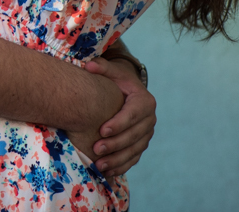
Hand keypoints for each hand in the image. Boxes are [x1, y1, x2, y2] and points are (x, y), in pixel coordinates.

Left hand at [84, 56, 156, 175]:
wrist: (127, 91)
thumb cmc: (116, 81)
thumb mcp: (112, 72)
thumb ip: (102, 67)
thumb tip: (89, 65)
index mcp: (144, 101)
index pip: (133, 114)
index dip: (119, 123)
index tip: (102, 130)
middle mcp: (149, 119)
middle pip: (134, 135)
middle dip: (115, 144)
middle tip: (96, 149)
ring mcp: (146, 134)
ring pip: (134, 150)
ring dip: (117, 159)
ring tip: (99, 165)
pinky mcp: (141, 145)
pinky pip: (134, 158)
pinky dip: (122, 166)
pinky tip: (107, 172)